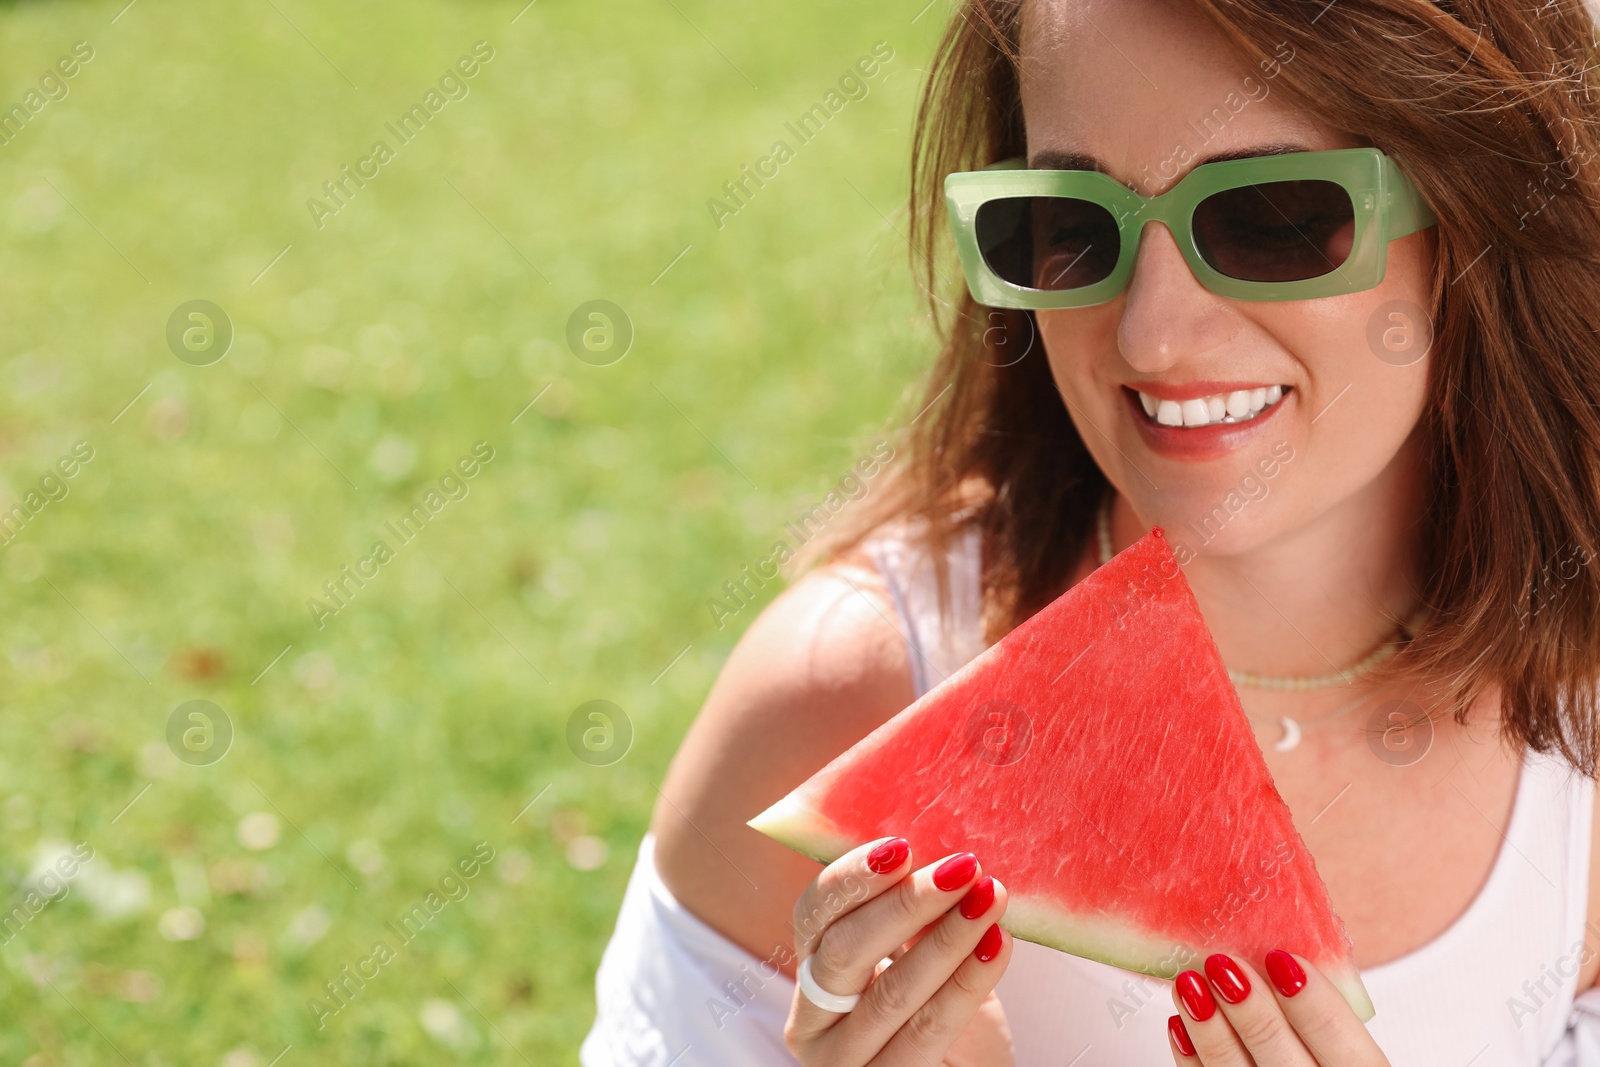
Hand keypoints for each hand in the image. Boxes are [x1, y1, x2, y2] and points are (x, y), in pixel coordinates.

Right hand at [784, 836, 1015, 1065]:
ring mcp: (844, 1063)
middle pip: (844, 952)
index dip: (853, 879)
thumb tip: (939, 856)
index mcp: (810, 971)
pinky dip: (967, 982)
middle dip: (907, 904)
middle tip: (963, 868)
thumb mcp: (919, 958)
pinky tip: (996, 945)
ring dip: (948, 937)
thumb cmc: (938, 1010)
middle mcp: (813, 1022)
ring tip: (990, 899)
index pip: (813, 916)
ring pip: (891, 993)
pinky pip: (928, 1030)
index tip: (903, 848)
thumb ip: (915, 919)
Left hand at [1166, 951, 1389, 1065]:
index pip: (1344, 1045)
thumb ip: (1322, 1011)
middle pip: (1283, 1059)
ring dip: (1210, 1028)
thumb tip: (1275, 958)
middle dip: (1250, 1009)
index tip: (1280, 959)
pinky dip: (1192, 1057)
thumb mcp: (1344, 1039)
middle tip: (1222, 964)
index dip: (1313, 1003)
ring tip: (1189, 982)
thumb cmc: (1322, 1055)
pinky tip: (1180, 1024)